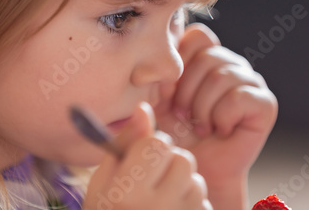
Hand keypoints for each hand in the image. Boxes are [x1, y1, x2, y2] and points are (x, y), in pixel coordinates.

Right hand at [83, 102, 211, 209]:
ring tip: (162, 199)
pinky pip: (204, 203)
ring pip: (196, 180)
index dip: (149, 146)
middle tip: (153, 178)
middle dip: (169, 162)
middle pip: (182, 159)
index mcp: (128, 192)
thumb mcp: (104, 181)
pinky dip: (191, 204)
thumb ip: (124, 143)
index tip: (141, 157)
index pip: (157, 145)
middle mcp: (158, 208)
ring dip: (182, 183)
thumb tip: (144, 108)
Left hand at [153, 23, 277, 200]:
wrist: (197, 168)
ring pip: (223, 76)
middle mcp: (230, 64)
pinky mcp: (264, 104)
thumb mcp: (155, 102)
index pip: (198, 35)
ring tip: (199, 125)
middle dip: (187, 92)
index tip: (168, 93)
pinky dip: (222, 118)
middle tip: (183, 116)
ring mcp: (250, 81)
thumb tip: (156, 66)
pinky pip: (240, 97)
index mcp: (205, 57)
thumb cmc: (174, 134)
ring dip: (203, 108)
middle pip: (209, 56)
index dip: (180, 62)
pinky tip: (219, 130)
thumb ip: (152, 80)